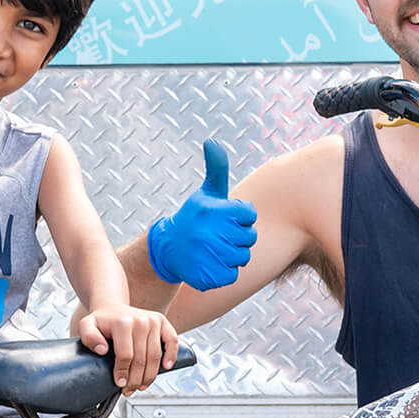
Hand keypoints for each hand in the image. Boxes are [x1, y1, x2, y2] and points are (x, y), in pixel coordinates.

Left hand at [77, 306, 179, 392]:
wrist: (112, 308)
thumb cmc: (101, 321)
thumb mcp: (87, 326)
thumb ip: (88, 337)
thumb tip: (102, 350)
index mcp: (123, 322)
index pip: (126, 355)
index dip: (123, 373)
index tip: (120, 384)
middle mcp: (141, 320)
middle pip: (142, 359)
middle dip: (135, 379)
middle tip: (129, 390)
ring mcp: (153, 320)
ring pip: (155, 355)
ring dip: (150, 375)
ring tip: (141, 386)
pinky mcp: (162, 321)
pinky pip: (172, 340)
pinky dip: (171, 355)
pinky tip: (166, 367)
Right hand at [146, 140, 257, 288]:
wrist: (168, 248)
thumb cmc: (194, 218)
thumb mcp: (206, 193)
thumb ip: (216, 169)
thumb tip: (212, 141)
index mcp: (215, 211)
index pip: (249, 215)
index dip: (240, 217)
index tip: (225, 219)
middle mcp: (210, 233)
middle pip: (249, 238)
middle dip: (238, 238)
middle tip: (219, 236)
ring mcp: (208, 256)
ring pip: (242, 258)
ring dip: (232, 256)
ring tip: (215, 249)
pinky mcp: (207, 277)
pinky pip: (231, 275)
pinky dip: (223, 272)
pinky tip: (210, 263)